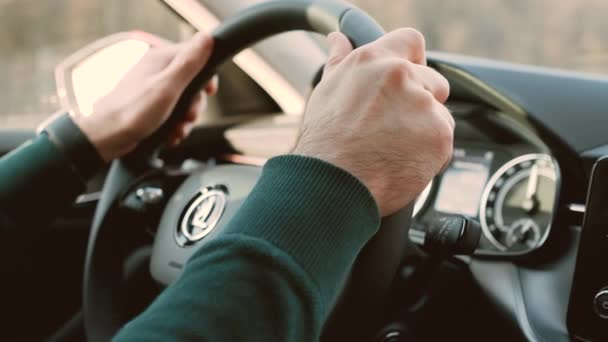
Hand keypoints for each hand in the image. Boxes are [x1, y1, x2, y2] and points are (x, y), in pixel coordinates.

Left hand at [73, 32, 217, 161]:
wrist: (106, 136)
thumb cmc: (133, 111)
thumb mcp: (168, 86)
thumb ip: (189, 63)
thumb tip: (207, 37)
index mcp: (161, 60)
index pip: (196, 56)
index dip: (206, 75)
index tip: (208, 92)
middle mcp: (157, 71)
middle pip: (193, 83)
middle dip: (195, 104)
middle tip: (189, 116)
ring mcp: (154, 89)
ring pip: (184, 102)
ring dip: (186, 120)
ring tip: (178, 131)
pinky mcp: (151, 106)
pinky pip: (173, 113)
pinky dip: (175, 125)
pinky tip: (171, 135)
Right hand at [293, 29, 453, 215]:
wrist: (330, 185)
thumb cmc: (323, 143)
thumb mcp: (327, 92)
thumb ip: (340, 60)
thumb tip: (339, 40)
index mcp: (372, 61)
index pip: (410, 41)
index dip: (412, 62)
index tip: (408, 80)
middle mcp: (399, 76)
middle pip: (434, 81)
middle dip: (421, 102)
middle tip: (393, 127)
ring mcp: (422, 105)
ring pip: (439, 114)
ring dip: (425, 130)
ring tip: (392, 149)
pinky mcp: (439, 135)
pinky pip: (444, 143)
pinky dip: (429, 156)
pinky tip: (401, 163)